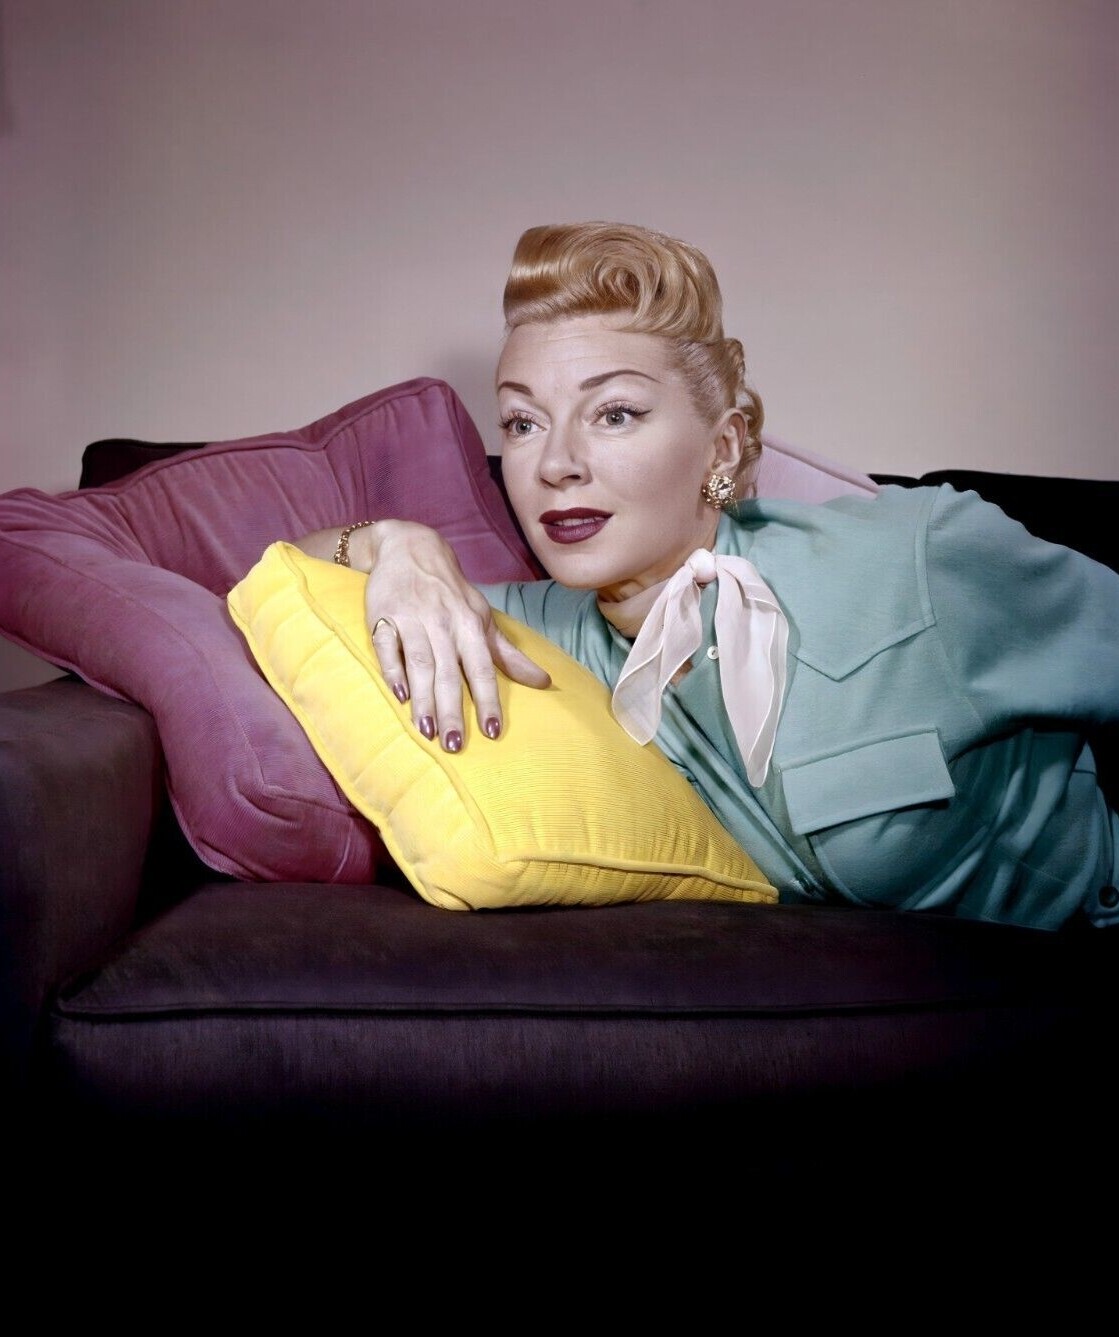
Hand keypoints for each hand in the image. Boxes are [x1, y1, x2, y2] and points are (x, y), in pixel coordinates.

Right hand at [360, 520, 550, 749]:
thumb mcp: (483, 618)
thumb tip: (544, 682)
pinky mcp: (383, 616)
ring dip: (423, 699)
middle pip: (449, 674)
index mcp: (470, 627)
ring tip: (427, 731)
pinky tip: (398, 695)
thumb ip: (508, 654)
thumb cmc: (452, 593)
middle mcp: (443, 625)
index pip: (483, 670)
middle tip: (454, 745)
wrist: (411, 548)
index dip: (489, 700)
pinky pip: (387, 646)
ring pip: (420, 664)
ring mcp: (413, 620)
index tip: (493, 731)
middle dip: (453, 710)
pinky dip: (392, 670)